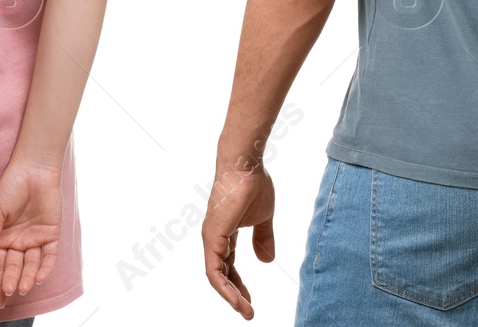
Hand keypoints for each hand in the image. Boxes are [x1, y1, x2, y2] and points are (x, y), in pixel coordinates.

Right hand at [0, 156, 62, 308]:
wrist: (33, 169)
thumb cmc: (11, 186)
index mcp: (2, 238)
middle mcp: (19, 241)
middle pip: (15, 267)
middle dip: (11, 280)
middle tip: (9, 291)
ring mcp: (36, 238)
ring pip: (32, 264)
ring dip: (27, 277)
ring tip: (22, 287)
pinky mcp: (51, 233)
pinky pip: (50, 255)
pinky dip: (46, 267)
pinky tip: (39, 277)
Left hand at [201, 155, 275, 318]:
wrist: (246, 165)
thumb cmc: (253, 185)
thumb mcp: (263, 218)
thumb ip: (263, 239)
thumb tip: (266, 261)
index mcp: (224, 233)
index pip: (228, 266)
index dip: (238, 284)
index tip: (250, 300)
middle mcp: (214, 237)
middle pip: (221, 274)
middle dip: (235, 295)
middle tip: (248, 312)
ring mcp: (211, 237)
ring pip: (216, 277)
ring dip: (230, 296)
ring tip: (245, 311)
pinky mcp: (212, 236)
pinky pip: (214, 270)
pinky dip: (224, 287)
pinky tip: (236, 299)